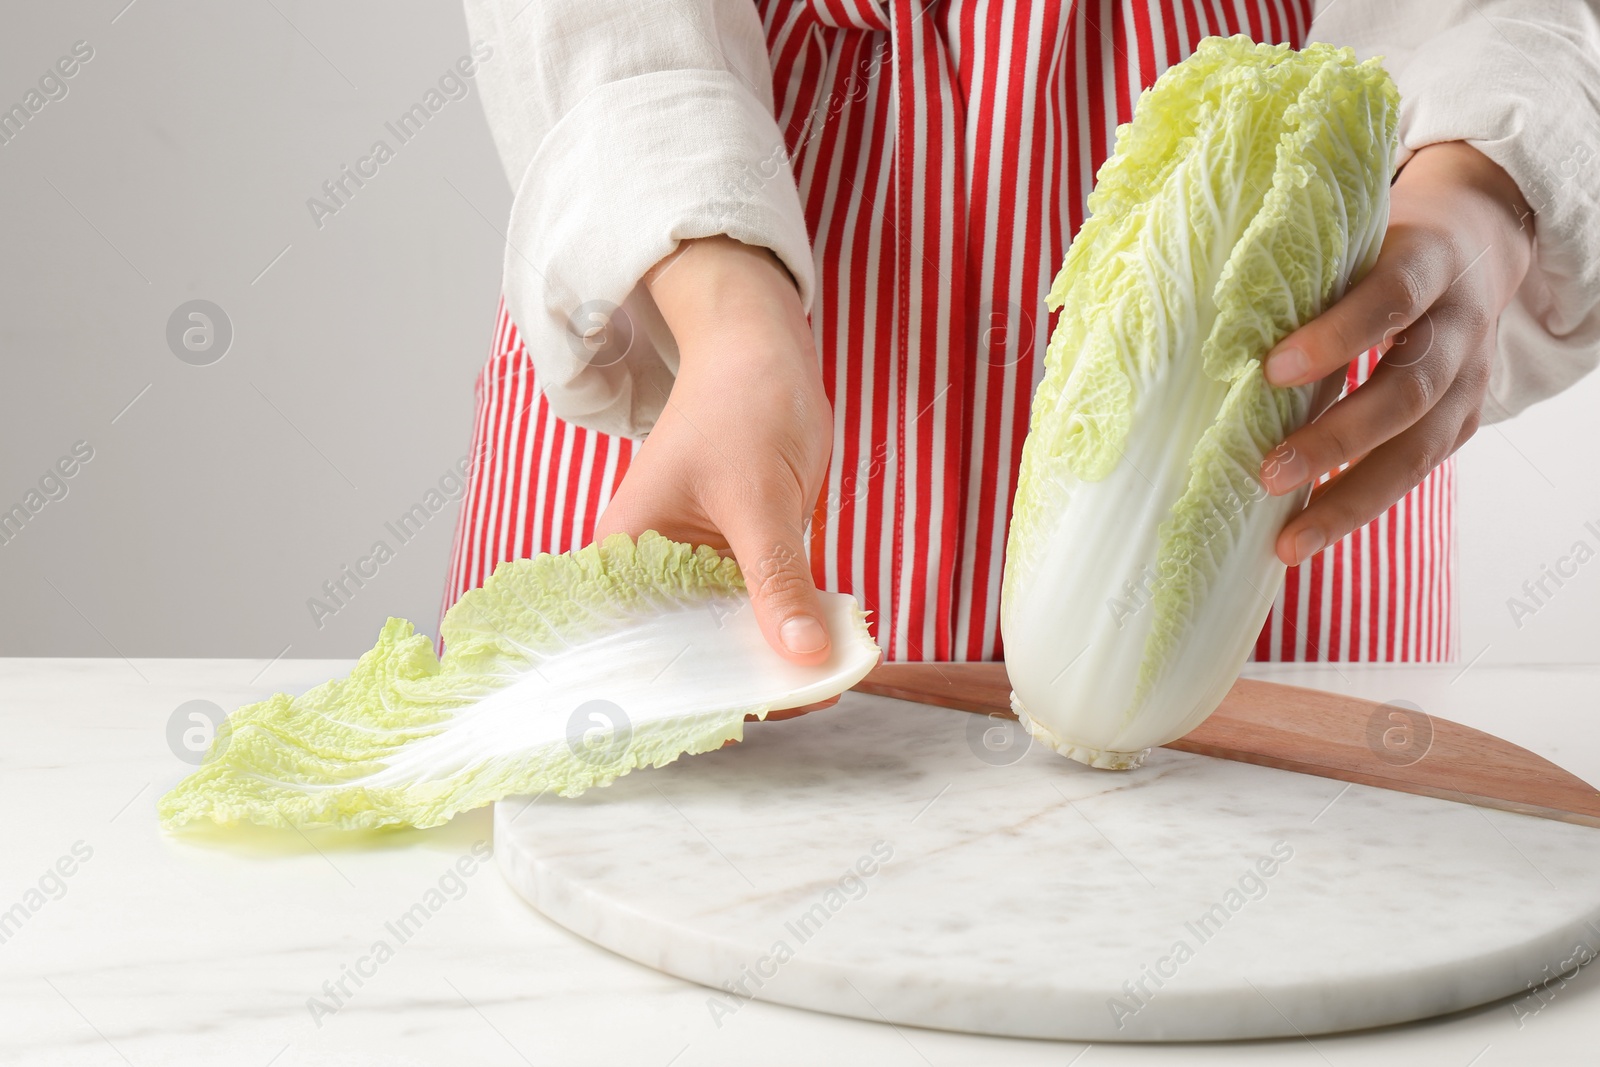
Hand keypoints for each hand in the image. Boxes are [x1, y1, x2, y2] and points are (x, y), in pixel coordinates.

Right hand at [594, 236, 837, 678]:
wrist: (769, 352)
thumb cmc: (741, 405)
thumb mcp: (758, 499)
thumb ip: (777, 580)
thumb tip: (804, 655)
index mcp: (629, 552)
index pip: (635, 644)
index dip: (669, 691)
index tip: (718, 725)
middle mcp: (658, 570)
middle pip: (687, 650)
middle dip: (734, 684)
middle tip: (791, 707)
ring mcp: (702, 568)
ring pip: (731, 636)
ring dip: (771, 662)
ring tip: (822, 689)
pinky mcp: (744, 559)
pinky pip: (764, 609)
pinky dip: (793, 630)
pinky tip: (830, 655)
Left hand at [1258, 141, 1534, 565]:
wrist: (1476, 244)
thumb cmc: (1383, 245)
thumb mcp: (1355, 241)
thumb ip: (1306, 282)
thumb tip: (1213, 342)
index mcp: (1429, 262)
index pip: (1390, 297)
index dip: (1337, 336)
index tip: (1271, 371)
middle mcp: (1461, 325)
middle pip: (1408, 392)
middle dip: (1337, 439)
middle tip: (1269, 473)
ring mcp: (1471, 380)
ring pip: (1419, 450)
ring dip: (1351, 499)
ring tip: (1291, 539)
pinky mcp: (1464, 422)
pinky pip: (1416, 472)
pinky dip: (1362, 505)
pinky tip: (1313, 532)